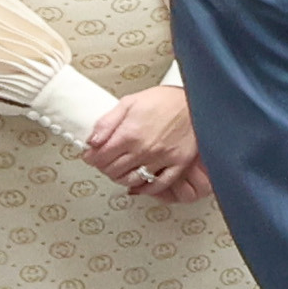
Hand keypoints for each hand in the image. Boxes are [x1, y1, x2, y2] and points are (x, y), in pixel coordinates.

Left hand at [81, 84, 201, 200]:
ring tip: (119, 171)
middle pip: (113, 171)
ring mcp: (162, 159)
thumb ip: (107, 122)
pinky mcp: (178, 165)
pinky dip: (145, 188)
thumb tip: (92, 140)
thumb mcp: (129, 102)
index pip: (100, 157)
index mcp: (129, 134)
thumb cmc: (166, 100)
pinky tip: (139, 184)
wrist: (197, 101)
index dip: (91, 158)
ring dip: (121, 178)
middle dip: (104, 167)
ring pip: (132, 180)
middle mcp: (144, 150)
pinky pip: (158, 185)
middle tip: (104, 162)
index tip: (91, 156)